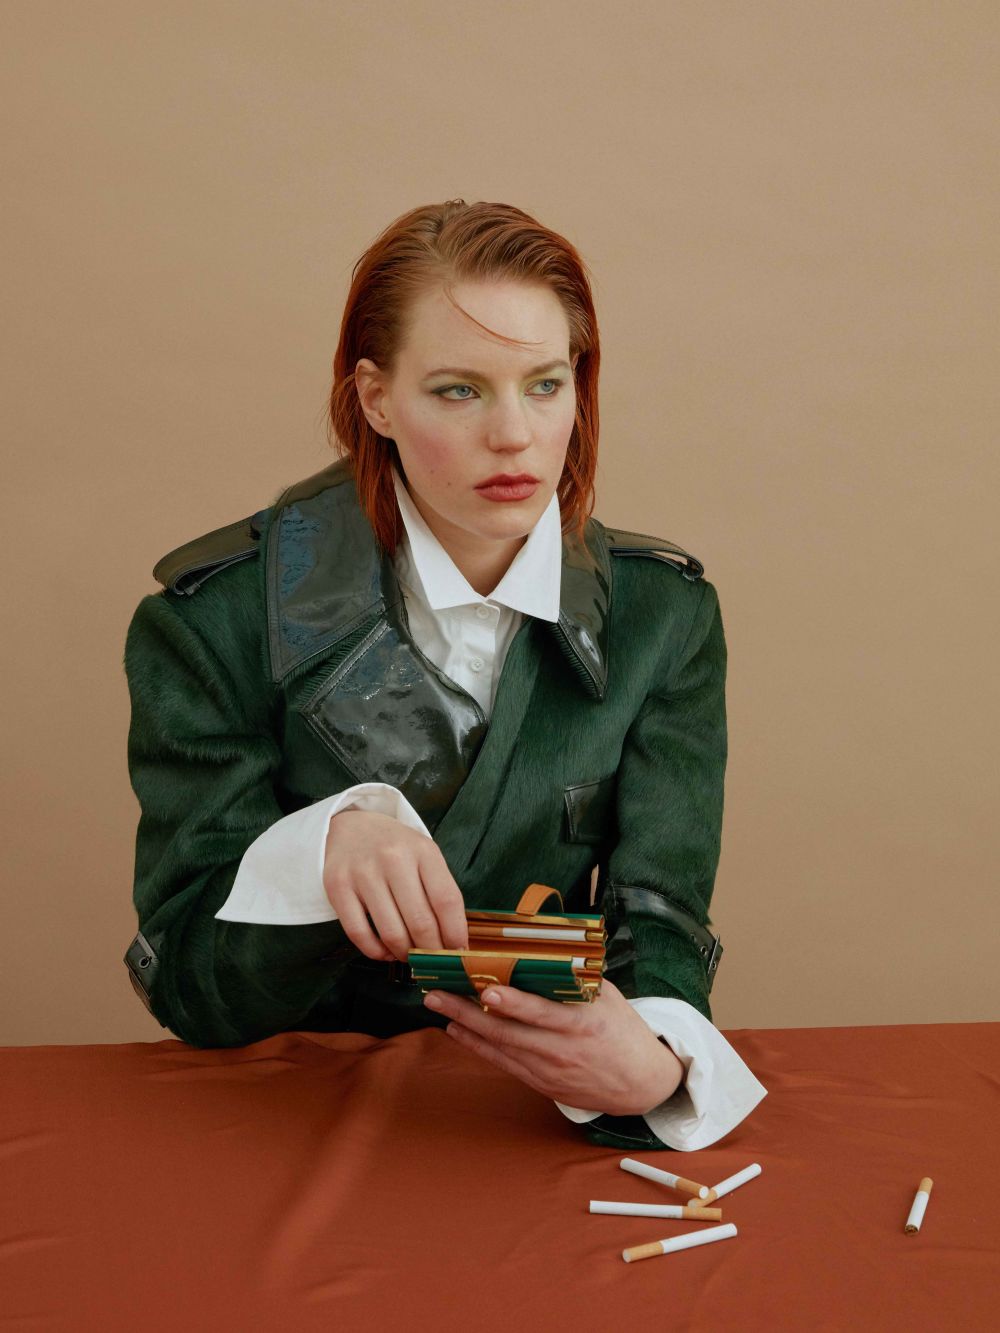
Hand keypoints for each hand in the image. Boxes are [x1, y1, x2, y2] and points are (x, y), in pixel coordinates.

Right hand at [324, 810, 468, 962]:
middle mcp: (393, 859)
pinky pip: (359, 934)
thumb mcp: (423, 855)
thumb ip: (438, 890)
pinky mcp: (337, 887)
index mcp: (423, 850)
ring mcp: (363, 873)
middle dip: (431, 951)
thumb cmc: (394, 848)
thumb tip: (452, 940)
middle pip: (421, 922)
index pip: (447, 901)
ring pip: (391, 932)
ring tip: (410, 956)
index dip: (455, 934)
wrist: (350, 826)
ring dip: (405, 954)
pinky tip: (385, 951)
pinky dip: (376, 952)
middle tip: (433, 961)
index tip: (458, 952)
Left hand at [423, 977, 684, 1115]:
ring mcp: (548, 1070)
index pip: (542, 1013)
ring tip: (439, 1007)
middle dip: (468, 1012)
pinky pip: (503, 1063)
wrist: (640, 1083)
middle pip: (507, 1031)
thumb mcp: (609, 999)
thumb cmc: (624, 1032)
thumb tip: (544, 953)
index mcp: (582, 1024)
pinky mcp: (541, 1083)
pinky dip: (478, 1047)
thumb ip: (577, 979)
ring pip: (499, 1048)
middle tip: (437, 994)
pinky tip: (458, 1031)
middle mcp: (560, 1050)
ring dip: (465, 1027)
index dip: (514, 1004)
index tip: (488, 991)